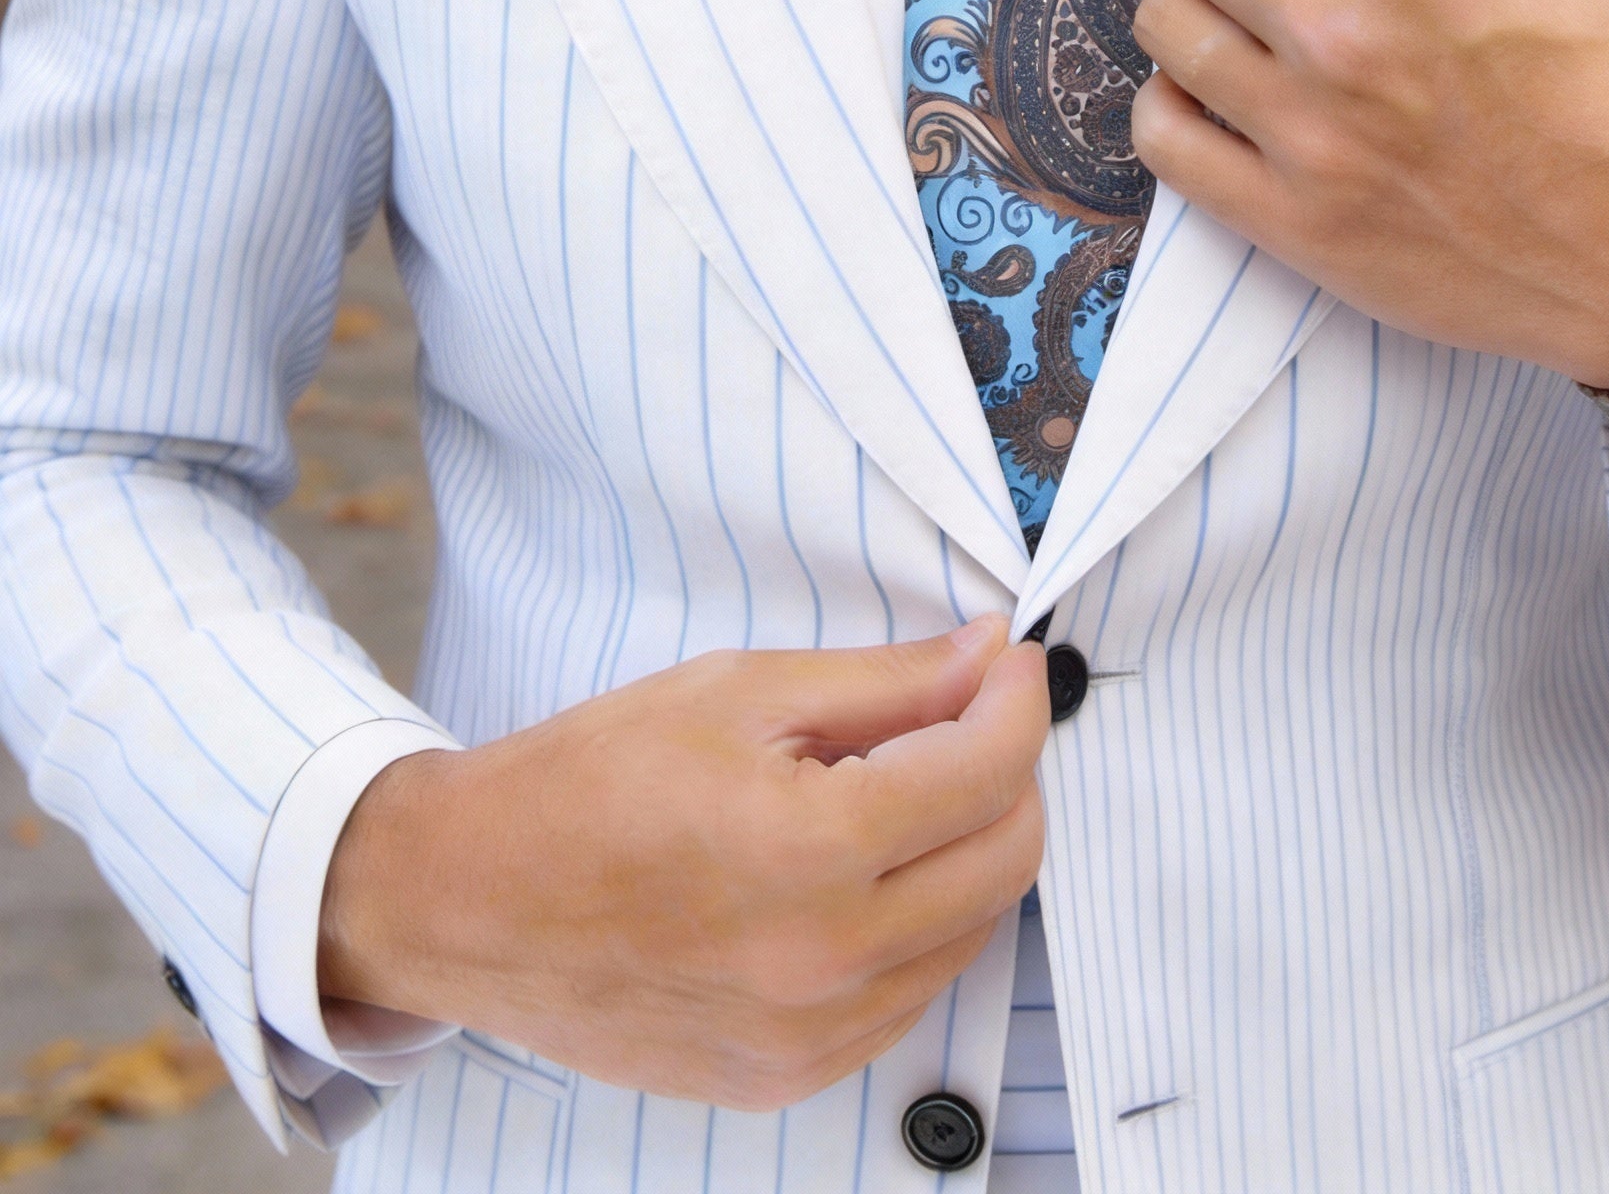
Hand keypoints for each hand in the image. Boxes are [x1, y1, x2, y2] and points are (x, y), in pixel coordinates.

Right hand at [317, 617, 1046, 1109]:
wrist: (466, 900)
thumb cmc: (587, 781)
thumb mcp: (739, 692)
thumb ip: (887, 681)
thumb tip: (990, 655)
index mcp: (812, 851)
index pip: (988, 770)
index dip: (1016, 698)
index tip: (1008, 662)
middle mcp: (824, 962)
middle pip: (1007, 859)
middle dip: (1009, 770)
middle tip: (968, 715)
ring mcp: (808, 1039)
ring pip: (972, 932)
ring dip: (970, 848)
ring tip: (902, 787)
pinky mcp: (786, 1079)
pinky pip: (909, 995)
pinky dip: (919, 923)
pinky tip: (864, 870)